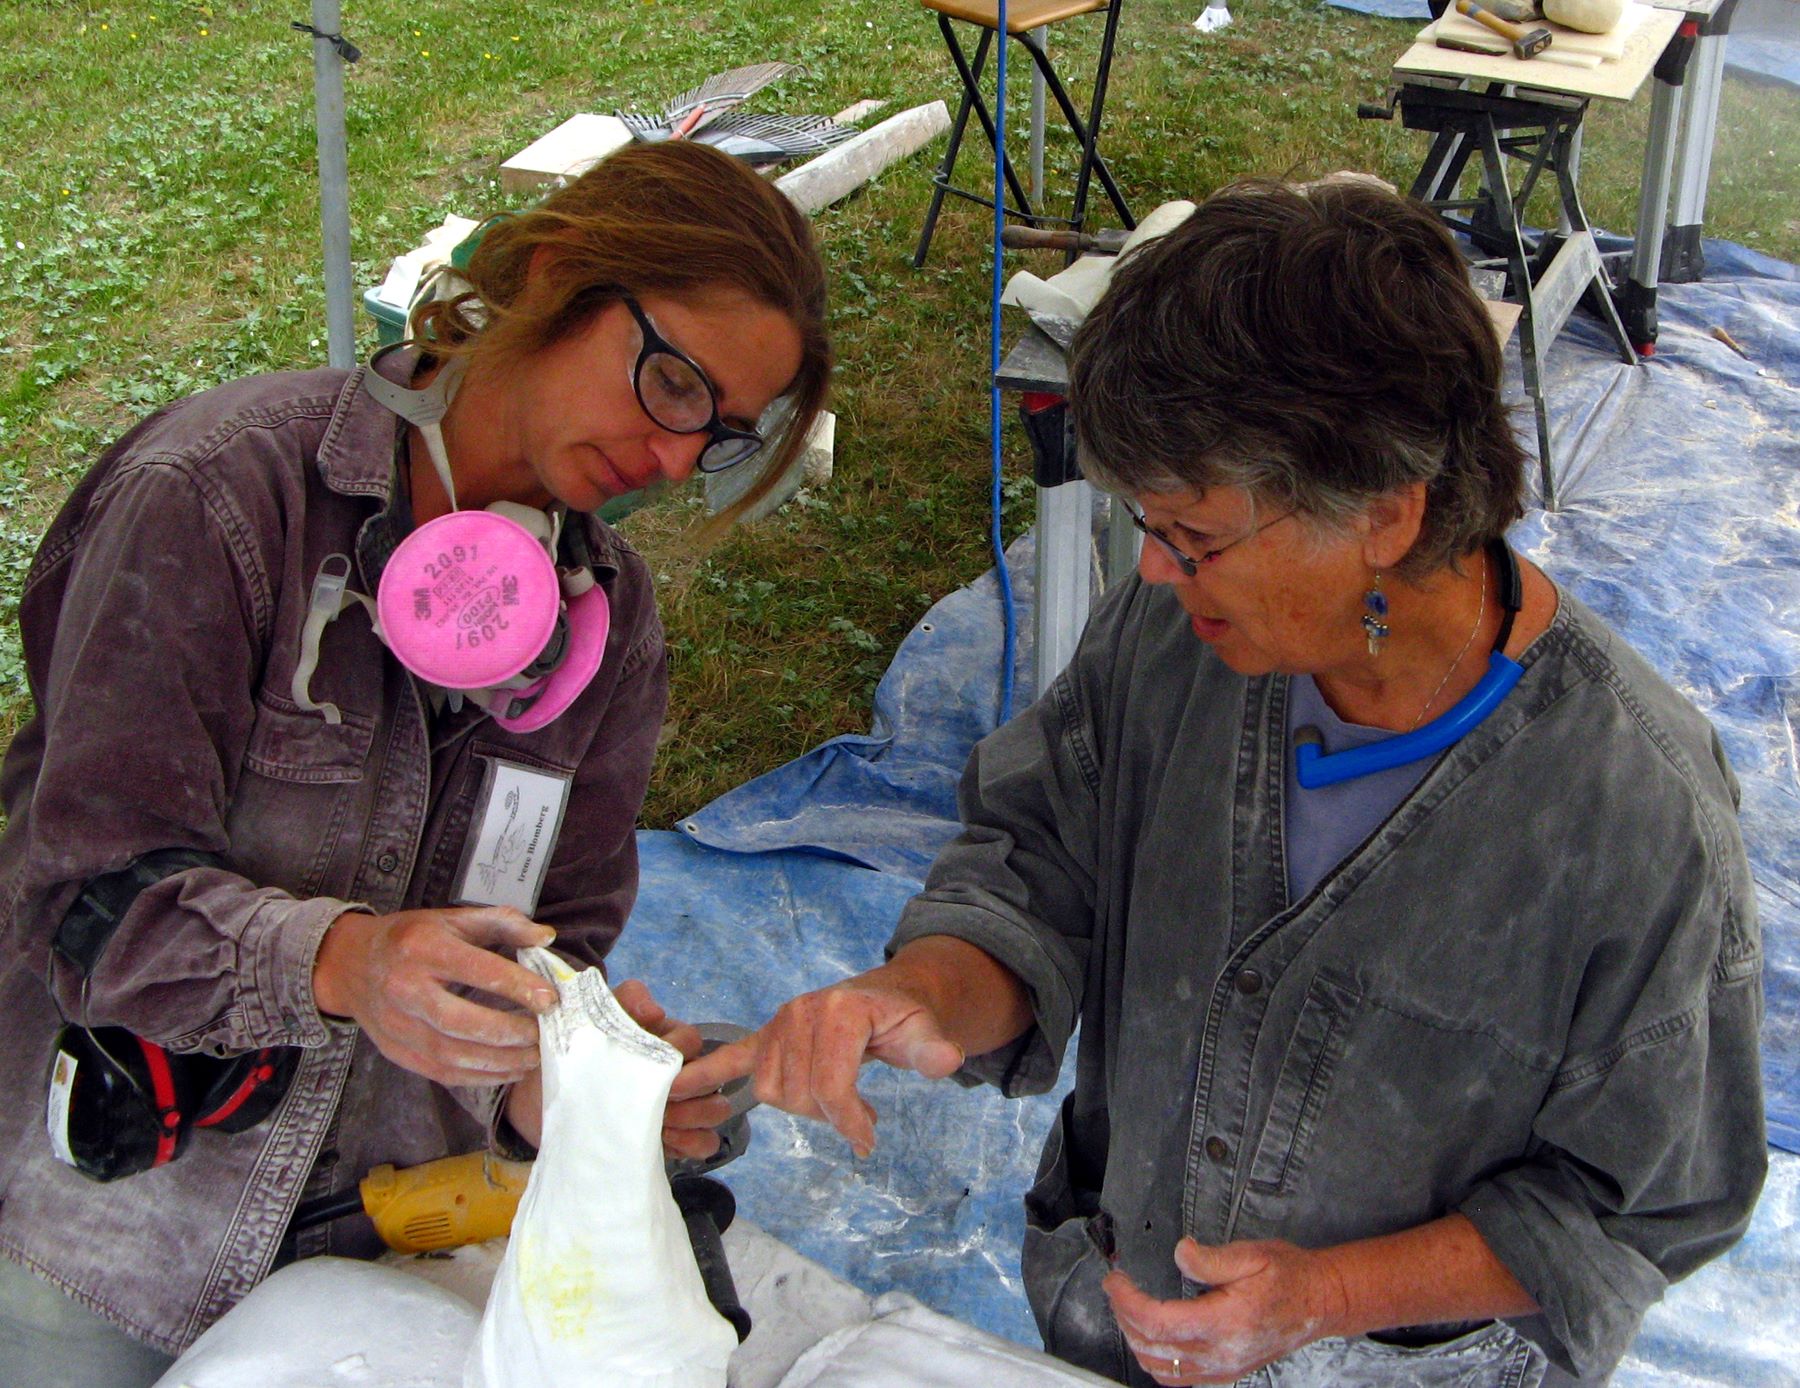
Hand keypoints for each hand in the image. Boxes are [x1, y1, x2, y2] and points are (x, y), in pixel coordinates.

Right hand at [312, 906, 558, 1087]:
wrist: (350, 964)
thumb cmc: (410, 938)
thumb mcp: (452, 918)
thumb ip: (502, 923)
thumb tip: (546, 937)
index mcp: (424, 947)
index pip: (477, 970)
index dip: (517, 986)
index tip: (549, 999)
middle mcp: (406, 988)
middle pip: (462, 1021)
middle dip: (510, 1032)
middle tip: (543, 1035)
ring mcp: (396, 1024)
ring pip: (452, 1054)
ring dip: (499, 1061)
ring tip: (533, 1057)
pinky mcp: (395, 1051)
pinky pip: (441, 1072)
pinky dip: (478, 1076)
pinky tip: (507, 1070)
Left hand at [499, 977, 720, 1155]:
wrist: (540, 1101)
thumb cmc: (570, 1054)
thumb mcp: (587, 1019)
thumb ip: (620, 1002)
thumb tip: (654, 1010)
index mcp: (663, 1038)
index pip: (693, 1039)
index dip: (681, 1054)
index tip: (654, 1072)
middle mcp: (681, 1069)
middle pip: (720, 1074)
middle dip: (697, 1087)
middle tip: (663, 1101)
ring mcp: (681, 1106)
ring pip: (717, 1109)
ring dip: (692, 1117)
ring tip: (658, 1124)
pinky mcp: (673, 1139)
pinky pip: (706, 1143)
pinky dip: (692, 1144)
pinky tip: (663, 1142)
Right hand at [669, 978, 964, 1158]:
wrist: (888, 995)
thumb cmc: (906, 1018)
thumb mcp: (926, 1030)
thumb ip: (933, 1048)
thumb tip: (947, 1059)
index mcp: (840, 1011)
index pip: (829, 1085)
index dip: (848, 1121)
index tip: (868, 1140)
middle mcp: (801, 1013)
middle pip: (799, 1094)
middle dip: (830, 1115)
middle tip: (860, 1117)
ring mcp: (778, 1024)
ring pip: (772, 1091)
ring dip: (801, 1107)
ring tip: (833, 1103)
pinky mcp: (764, 1036)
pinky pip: (728, 1057)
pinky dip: (701, 1074)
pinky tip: (673, 1089)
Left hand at [1103, 1237, 1347, 1384]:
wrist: (1320, 1302)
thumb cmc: (1289, 1276)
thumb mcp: (1252, 1255)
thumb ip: (1210, 1259)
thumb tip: (1178, 1254)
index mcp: (1225, 1322)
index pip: (1158, 1321)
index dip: (1127, 1301)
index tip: (1115, 1279)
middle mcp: (1221, 1354)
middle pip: (1152, 1347)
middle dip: (1124, 1317)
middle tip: (1117, 1288)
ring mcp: (1222, 1368)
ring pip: (1160, 1369)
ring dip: (1136, 1340)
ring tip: (1128, 1309)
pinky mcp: (1225, 1372)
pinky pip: (1178, 1378)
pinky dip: (1155, 1359)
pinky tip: (1151, 1335)